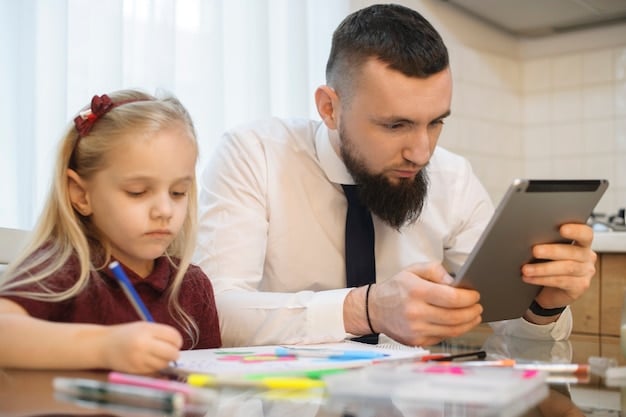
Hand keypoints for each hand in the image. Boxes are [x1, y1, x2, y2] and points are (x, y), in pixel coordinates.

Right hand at [100, 322, 182, 372]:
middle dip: (174, 353)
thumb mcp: (143, 327)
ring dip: (165, 361)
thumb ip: (161, 333)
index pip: (173, 336)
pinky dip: (156, 367)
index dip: (177, 340)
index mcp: (147, 330)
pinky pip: (154, 370)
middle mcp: (143, 344)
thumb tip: (178, 344)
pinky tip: (149, 361)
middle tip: (171, 351)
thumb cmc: (126, 335)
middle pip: (172, 352)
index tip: (175, 342)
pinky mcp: (136, 370)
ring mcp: (139, 359)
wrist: (103, 346)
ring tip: (158, 355)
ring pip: (164, 363)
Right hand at [367, 262, 481, 345]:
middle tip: (478, 307)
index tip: (475, 295)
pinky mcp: (416, 341)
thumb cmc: (395, 289)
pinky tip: (457, 323)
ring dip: (468, 324)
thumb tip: (455, 281)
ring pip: (452, 330)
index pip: (452, 298)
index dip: (468, 298)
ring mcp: (416, 329)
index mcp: (416, 291)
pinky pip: (442, 338)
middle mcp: (416, 312)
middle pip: (455, 316)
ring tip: (474, 316)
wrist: (374, 309)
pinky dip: (453, 331)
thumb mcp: (413, 270)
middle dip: (472, 312)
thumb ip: (436, 270)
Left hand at [522, 223, 595, 311]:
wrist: (551, 291)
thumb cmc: (548, 263)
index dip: (576, 230)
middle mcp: (587, 256)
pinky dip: (542, 279)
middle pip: (572, 252)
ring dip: (543, 268)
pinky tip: (529, 278)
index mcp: (582, 243)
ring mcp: (585, 272)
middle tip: (534, 251)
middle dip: (551, 251)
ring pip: (566, 268)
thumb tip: (529, 238)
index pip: (585, 234)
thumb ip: (547, 242)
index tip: (562, 229)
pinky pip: (561, 281)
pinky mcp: (580, 286)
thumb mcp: (549, 251)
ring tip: (526, 269)